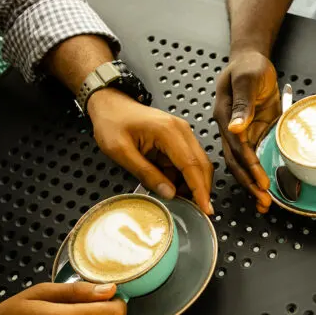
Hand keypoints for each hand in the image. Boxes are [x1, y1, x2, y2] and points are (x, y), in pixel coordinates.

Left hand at [87, 89, 213, 214]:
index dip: (200, 189)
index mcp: (168, 132)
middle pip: (202, 164)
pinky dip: (184, 176)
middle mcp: (182, 130)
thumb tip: (170, 193)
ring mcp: (182, 133)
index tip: (206, 209)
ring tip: (180, 200)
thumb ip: (146, 173)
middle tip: (197, 211)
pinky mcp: (179, 137)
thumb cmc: (112, 123)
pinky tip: (172, 186)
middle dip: (202, 189)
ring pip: (198, 164)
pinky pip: (188, 160)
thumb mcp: (120, 152)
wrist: (110, 103)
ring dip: (193, 183)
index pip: (192, 165)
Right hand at [214, 50, 278, 212]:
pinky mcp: (252, 135)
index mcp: (225, 116)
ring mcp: (241, 134)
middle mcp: (230, 129)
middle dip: (249, 183)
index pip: (237, 147)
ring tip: (264, 203)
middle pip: (236, 162)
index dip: (249, 165)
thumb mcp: (247, 79)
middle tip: (263, 201)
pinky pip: (253, 158)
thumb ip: (242, 102)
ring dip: (252, 184)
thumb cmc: (249, 66)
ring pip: (243, 165)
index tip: (261, 180)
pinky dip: (258, 175)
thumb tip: (235, 127)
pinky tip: (265, 189)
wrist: (252, 61)